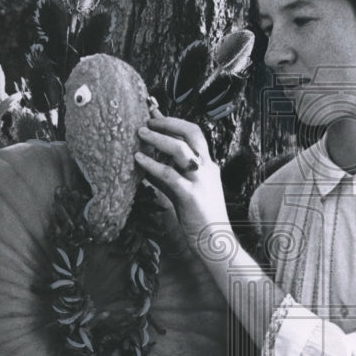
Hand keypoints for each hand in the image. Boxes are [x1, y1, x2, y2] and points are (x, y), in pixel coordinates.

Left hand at [134, 115, 231, 254]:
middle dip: (168, 122)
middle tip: (146, 120)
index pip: (193, 135)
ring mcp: (201, 181)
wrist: (217, 243)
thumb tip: (148, 163)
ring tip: (140, 133)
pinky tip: (138, 159)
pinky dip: (152, 164)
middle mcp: (207, 168)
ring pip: (180, 149)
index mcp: (208, 166)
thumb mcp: (184, 192)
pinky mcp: (191, 196)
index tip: (154, 112)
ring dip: (158, 138)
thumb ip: (170, 176)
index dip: (173, 122)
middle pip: (191, 132)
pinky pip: (169, 175)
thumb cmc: (199, 219)